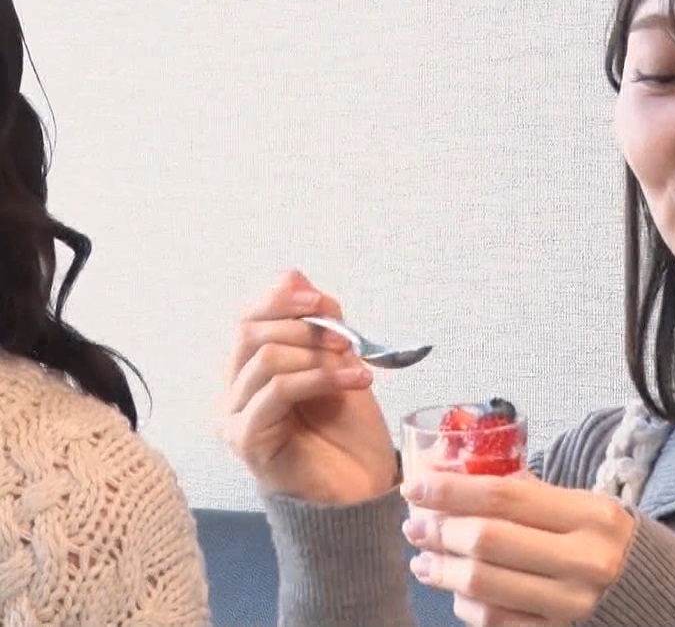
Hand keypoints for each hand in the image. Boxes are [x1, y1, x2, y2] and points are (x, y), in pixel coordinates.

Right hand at [221, 269, 397, 503]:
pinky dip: (320, 378)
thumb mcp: (338, 360)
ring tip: (356, 365)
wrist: (360, 485)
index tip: (322, 300)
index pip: (247, 317)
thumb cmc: (347, 427)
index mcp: (248, 369)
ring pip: (266, 359)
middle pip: (250, 332)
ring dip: (317, 355)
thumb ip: (317, 320)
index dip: (281, 299)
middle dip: (304, 327)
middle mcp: (231, 391)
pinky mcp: (246, 440)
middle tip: (345, 338)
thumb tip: (291, 272)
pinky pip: (276, 391)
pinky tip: (356, 380)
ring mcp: (234, 417)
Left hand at [401, 473, 635, 626]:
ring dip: (443, 569)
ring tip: (424, 557)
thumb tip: (459, 475)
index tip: (416, 484)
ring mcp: (571, 604)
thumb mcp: (584, 506)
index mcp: (590, 515)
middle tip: (414, 523)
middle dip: (440, 530)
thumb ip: (531, 493)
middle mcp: (584, 560)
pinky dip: (465, 604)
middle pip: (488, 541)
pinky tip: (454, 589)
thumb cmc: (607, 541)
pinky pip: (495, 620)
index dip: (452, 490)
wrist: (655, 594)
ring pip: (483, 585)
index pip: (505, 496)